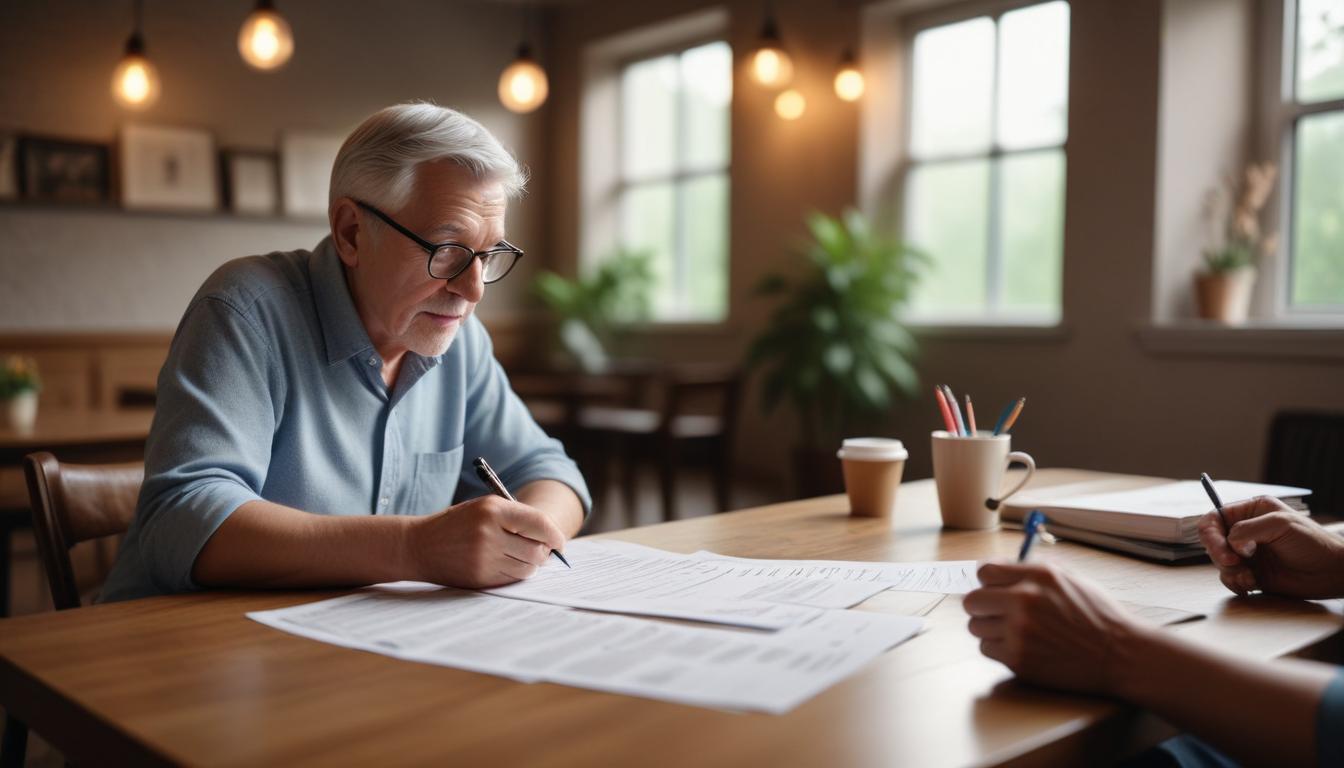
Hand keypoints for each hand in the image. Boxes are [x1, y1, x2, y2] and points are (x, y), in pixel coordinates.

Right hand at [407, 495, 567, 588]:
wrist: (419, 546)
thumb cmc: (457, 524)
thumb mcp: (484, 508)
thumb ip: (517, 518)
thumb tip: (551, 540)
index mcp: (492, 510)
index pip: (539, 524)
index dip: (554, 536)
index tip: (560, 542)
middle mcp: (489, 534)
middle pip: (537, 550)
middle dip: (544, 553)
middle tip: (541, 551)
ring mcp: (483, 558)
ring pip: (527, 568)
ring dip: (530, 565)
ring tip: (518, 556)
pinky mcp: (479, 578)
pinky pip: (512, 579)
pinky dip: (515, 574)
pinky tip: (504, 565)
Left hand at [963, 562, 1145, 695]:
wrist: (1120, 655)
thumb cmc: (1095, 614)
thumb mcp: (1069, 578)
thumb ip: (1029, 570)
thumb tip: (993, 568)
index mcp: (1038, 576)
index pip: (984, 571)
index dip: (986, 579)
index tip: (993, 587)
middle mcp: (1025, 601)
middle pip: (971, 600)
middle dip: (982, 604)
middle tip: (996, 610)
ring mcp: (1020, 633)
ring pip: (975, 627)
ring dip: (990, 628)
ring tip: (1014, 630)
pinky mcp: (1019, 660)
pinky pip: (987, 649)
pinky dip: (998, 648)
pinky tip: (1021, 646)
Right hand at [1197, 496, 1343, 598]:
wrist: (1331, 573)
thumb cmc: (1313, 543)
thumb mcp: (1280, 525)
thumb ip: (1247, 529)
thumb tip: (1230, 543)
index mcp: (1251, 511)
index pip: (1215, 517)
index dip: (1211, 533)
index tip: (1223, 549)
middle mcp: (1246, 531)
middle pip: (1212, 541)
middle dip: (1220, 555)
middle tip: (1236, 564)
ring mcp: (1247, 553)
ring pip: (1220, 562)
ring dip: (1230, 572)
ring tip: (1250, 577)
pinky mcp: (1251, 573)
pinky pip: (1229, 578)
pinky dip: (1236, 583)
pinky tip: (1252, 584)